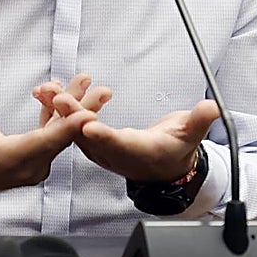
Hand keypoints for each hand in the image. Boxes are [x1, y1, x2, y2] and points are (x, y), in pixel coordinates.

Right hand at [0, 74, 108, 195]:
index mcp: (13, 158)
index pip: (46, 141)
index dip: (68, 127)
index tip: (90, 114)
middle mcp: (31, 165)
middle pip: (61, 137)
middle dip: (82, 111)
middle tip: (103, 91)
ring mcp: (35, 163)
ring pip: (60, 135)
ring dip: (74, 110)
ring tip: (88, 84)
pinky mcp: (36, 158)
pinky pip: (52, 136)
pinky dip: (59, 117)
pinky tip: (63, 95)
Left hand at [54, 96, 220, 181]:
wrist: (163, 167)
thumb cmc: (176, 149)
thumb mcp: (192, 135)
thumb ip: (200, 120)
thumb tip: (212, 107)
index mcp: (137, 152)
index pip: (118, 144)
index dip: (103, 136)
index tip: (88, 126)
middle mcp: (113, 153)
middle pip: (89, 136)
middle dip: (71, 116)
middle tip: (56, 97)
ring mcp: (99, 148)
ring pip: (74, 129)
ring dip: (58, 110)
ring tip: (44, 90)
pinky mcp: (90, 141)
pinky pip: (70, 125)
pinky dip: (59, 109)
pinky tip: (47, 92)